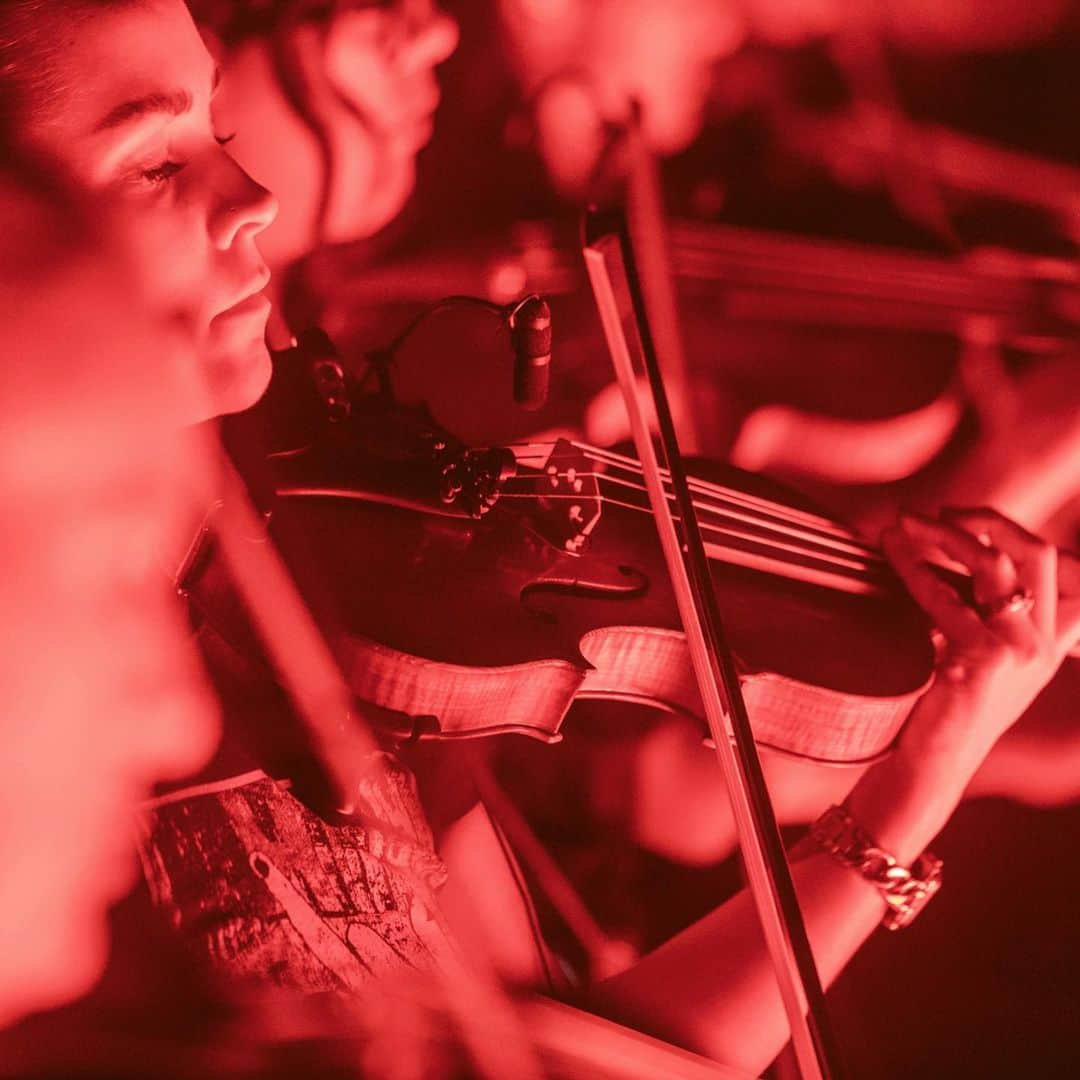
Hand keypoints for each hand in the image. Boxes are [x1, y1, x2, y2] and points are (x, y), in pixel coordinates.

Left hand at [881, 508, 1079, 752]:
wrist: (930, 767)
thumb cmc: (944, 712)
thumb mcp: (977, 660)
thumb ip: (984, 618)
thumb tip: (958, 561)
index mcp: (1047, 642)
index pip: (1061, 570)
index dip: (1015, 534)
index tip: (964, 518)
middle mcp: (1042, 644)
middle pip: (1036, 553)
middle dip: (988, 519)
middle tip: (940, 509)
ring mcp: (1018, 650)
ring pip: (992, 563)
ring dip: (943, 532)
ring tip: (904, 521)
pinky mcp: (983, 658)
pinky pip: (943, 594)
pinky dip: (912, 563)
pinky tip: (890, 549)